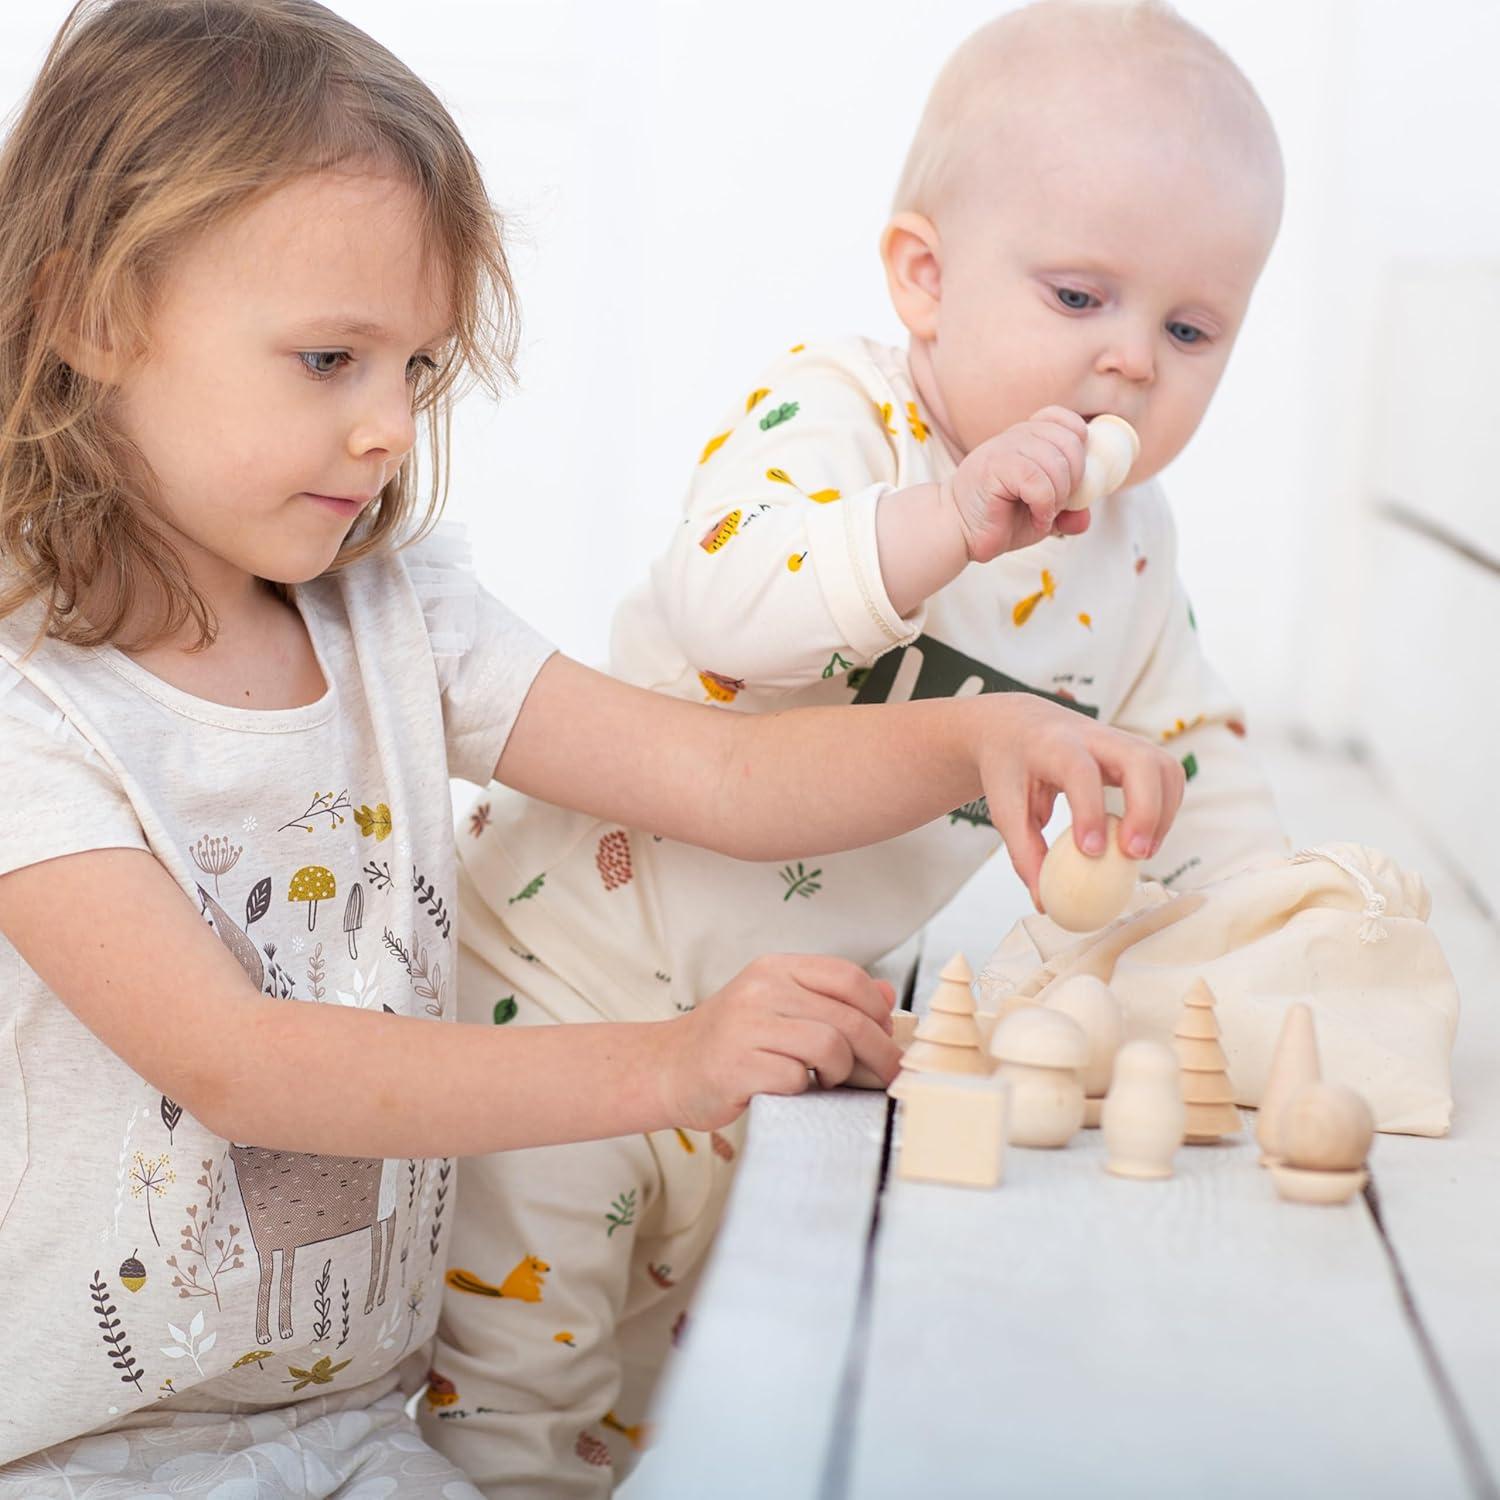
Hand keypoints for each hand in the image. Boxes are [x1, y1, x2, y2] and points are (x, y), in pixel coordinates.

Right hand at [653, 956, 901, 1129]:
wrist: (668, 1068)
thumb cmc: (728, 1041)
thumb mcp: (778, 1005)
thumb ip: (829, 999)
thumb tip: (888, 996)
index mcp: (774, 969)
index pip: (846, 976)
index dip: (877, 1008)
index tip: (887, 1033)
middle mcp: (760, 990)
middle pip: (847, 1017)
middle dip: (878, 1051)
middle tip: (887, 1073)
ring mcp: (746, 1027)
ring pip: (829, 1047)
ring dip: (840, 1072)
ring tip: (826, 1079)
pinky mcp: (737, 1066)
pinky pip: (798, 1079)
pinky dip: (804, 1090)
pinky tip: (792, 1089)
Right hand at [940, 406, 1090, 562]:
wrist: (957, 531)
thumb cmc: (997, 520)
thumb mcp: (1042, 515)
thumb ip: (1067, 512)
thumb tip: (1085, 517)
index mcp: (1029, 436)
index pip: (1070, 422)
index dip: (1081, 450)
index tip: (1071, 481)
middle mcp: (1017, 435)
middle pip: (1071, 443)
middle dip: (1075, 480)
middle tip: (1057, 504)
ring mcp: (1004, 447)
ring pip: (1056, 463)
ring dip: (1059, 497)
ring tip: (1043, 514)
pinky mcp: (995, 466)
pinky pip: (1038, 481)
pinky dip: (1044, 506)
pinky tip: (1035, 519)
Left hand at [975, 696, 1185, 904]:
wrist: (1018, 724)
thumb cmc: (1010, 765)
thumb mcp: (1004, 804)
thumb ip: (1023, 851)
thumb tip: (1044, 902)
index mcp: (1053, 745)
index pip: (1079, 771)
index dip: (1090, 810)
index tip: (1091, 852)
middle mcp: (1092, 736)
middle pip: (1141, 759)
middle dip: (1146, 809)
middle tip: (1134, 854)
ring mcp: (1119, 740)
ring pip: (1163, 766)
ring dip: (1163, 813)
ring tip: (1140, 852)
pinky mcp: (1135, 751)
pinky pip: (1167, 776)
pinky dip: (1166, 808)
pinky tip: (1143, 837)